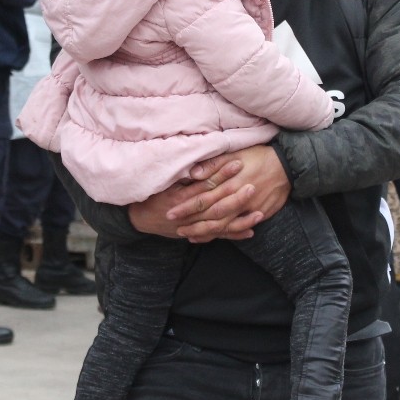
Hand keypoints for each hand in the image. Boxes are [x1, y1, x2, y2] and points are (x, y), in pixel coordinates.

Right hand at [128, 159, 245, 240]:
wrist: (140, 218)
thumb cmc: (153, 195)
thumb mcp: (163, 182)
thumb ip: (182, 174)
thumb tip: (199, 164)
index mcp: (180, 198)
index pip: (205, 185)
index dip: (222, 174)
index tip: (238, 164)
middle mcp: (188, 215)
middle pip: (216, 206)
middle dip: (236, 198)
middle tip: (253, 186)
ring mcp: (193, 227)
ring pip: (219, 225)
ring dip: (240, 220)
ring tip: (259, 213)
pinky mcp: (197, 234)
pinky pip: (218, 236)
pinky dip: (234, 235)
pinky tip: (250, 231)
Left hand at [171, 146, 289, 242]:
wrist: (288, 166)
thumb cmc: (258, 156)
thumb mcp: (235, 154)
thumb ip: (213, 165)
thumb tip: (193, 174)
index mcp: (229, 183)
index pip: (203, 198)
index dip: (186, 206)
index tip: (171, 212)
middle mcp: (237, 199)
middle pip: (211, 215)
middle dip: (192, 223)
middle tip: (176, 228)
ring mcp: (248, 209)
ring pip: (223, 226)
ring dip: (206, 233)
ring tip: (190, 236)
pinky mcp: (259, 215)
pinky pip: (239, 228)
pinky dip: (225, 234)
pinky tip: (214, 237)